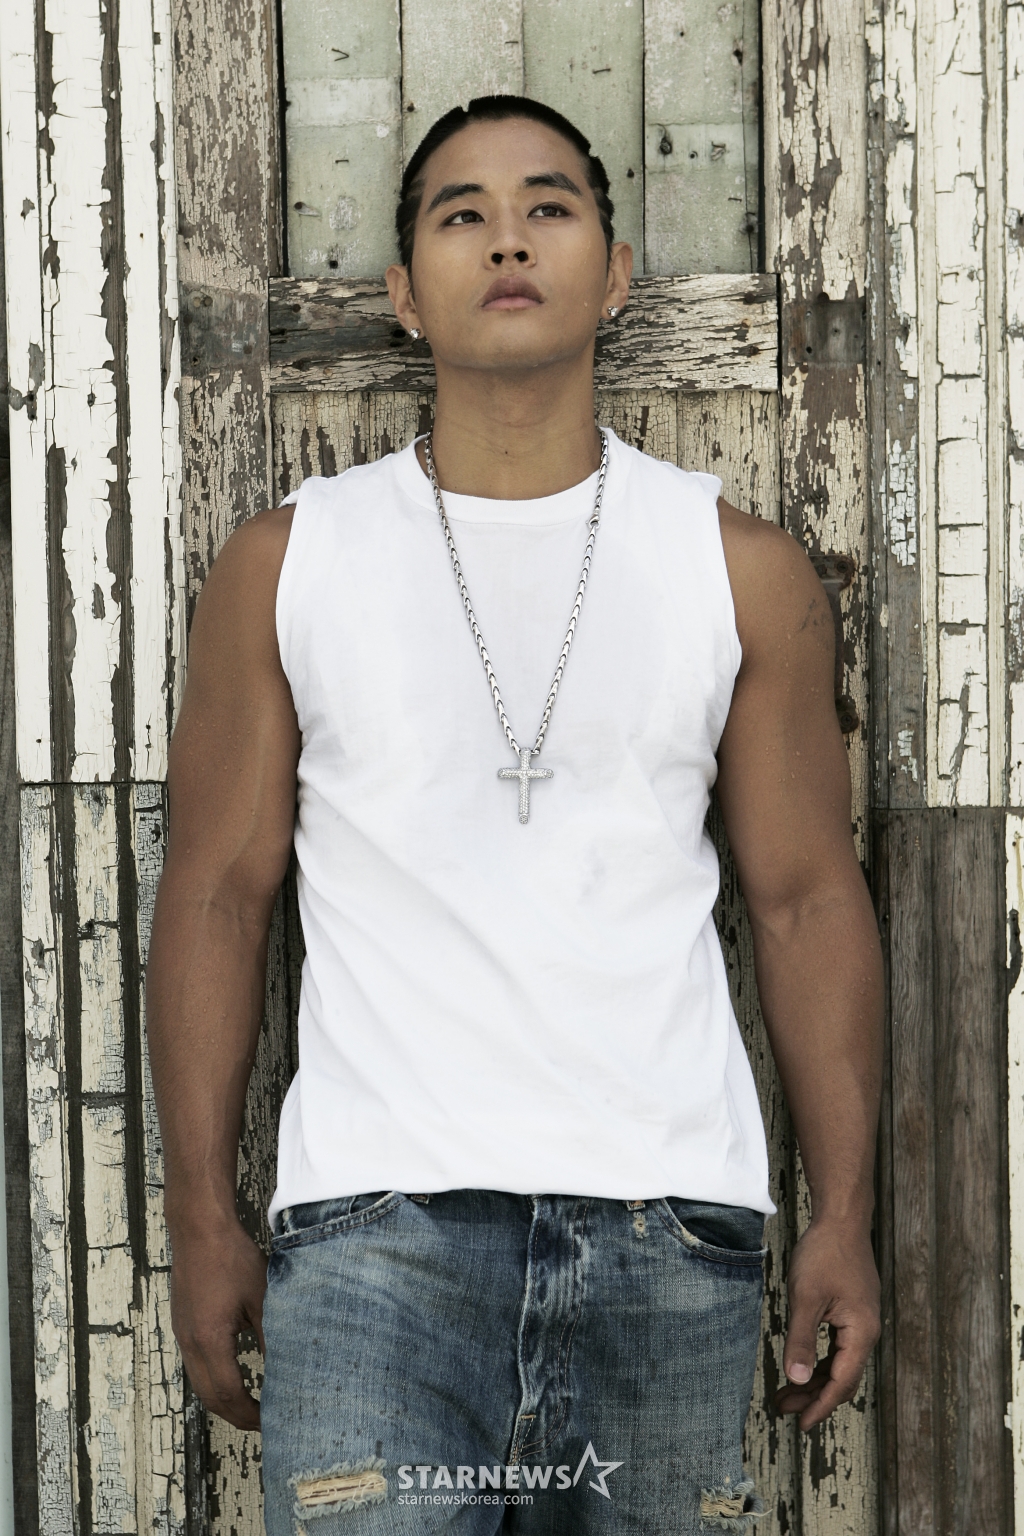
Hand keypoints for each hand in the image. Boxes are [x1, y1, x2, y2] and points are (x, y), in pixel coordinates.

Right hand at [169, 1212, 267, 1430]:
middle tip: (264, 1423)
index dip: (251, 1414)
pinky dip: (214, 1381)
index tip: (271, 1422)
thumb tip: (289, 1366)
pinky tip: (234, 1375)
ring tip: (252, 1405)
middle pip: (210, 1398)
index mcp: (210, 1340)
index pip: (229, 1394)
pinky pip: (195, 1367)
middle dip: (236, 1416)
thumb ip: (272, 1335)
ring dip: (224, 1400)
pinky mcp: (183, 1326)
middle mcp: (191, 1344)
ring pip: (200, 1385)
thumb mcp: (261, 1297)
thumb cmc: (230, 1258)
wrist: (199, 1230)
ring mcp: (183, 1335)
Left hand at [775, 1216, 879, 1429]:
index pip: (841, 1383)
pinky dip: (819, 1360)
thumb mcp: (806, 1298)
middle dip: (813, 1397)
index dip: (820, 1406)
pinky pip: (838, 1347)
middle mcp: (866, 1332)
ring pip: (839, 1363)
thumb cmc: (825, 1254)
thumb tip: (796, 1379)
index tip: (800, 1425)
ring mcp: (861, 1322)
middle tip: (783, 1409)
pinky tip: (801, 1365)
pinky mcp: (852, 1311)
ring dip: (814, 1379)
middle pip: (842, 1378)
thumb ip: (801, 1339)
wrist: (841, 1219)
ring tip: (786, 1393)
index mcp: (861, 1333)